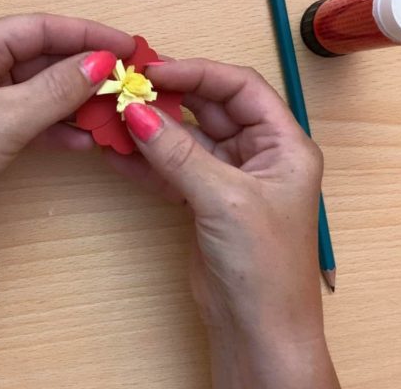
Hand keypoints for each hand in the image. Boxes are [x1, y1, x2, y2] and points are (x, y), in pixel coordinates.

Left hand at [0, 14, 133, 258]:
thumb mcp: (5, 122)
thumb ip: (57, 88)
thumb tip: (103, 61)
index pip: (39, 27)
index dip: (87, 34)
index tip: (130, 46)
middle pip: (41, 54)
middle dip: (85, 68)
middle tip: (130, 79)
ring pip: (38, 85)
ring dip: (75, 98)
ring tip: (116, 110)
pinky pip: (29, 113)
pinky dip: (57, 124)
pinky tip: (87, 139)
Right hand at [107, 59, 337, 387]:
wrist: (258, 330)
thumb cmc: (267, 269)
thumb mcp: (223, 200)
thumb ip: (179, 153)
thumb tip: (138, 113)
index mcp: (284, 145)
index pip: (240, 88)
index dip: (198, 73)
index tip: (155, 71)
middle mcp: (260, 155)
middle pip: (210, 108)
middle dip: (169, 97)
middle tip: (128, 88)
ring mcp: (230, 179)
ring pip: (186, 138)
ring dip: (152, 128)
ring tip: (115, 116)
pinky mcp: (204, 202)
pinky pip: (172, 168)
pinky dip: (146, 160)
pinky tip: (118, 152)